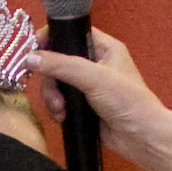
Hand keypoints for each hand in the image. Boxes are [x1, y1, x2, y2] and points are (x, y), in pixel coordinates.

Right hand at [33, 31, 171, 170]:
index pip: (71, 32)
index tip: (34, 51)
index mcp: (104, 48)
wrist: (142, 138)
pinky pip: (61, 101)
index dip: (51, 38)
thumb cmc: (127, 101)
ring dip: (53, 97)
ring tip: (60, 111)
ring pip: (57, 83)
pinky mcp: (84, 106)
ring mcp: (88, 86)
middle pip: (58, 61)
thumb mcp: (93, 78)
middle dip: (51, 79)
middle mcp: (95, 63)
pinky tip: (62, 118)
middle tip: (54, 95)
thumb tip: (29, 57)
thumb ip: (61, 65)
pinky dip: (57, 109)